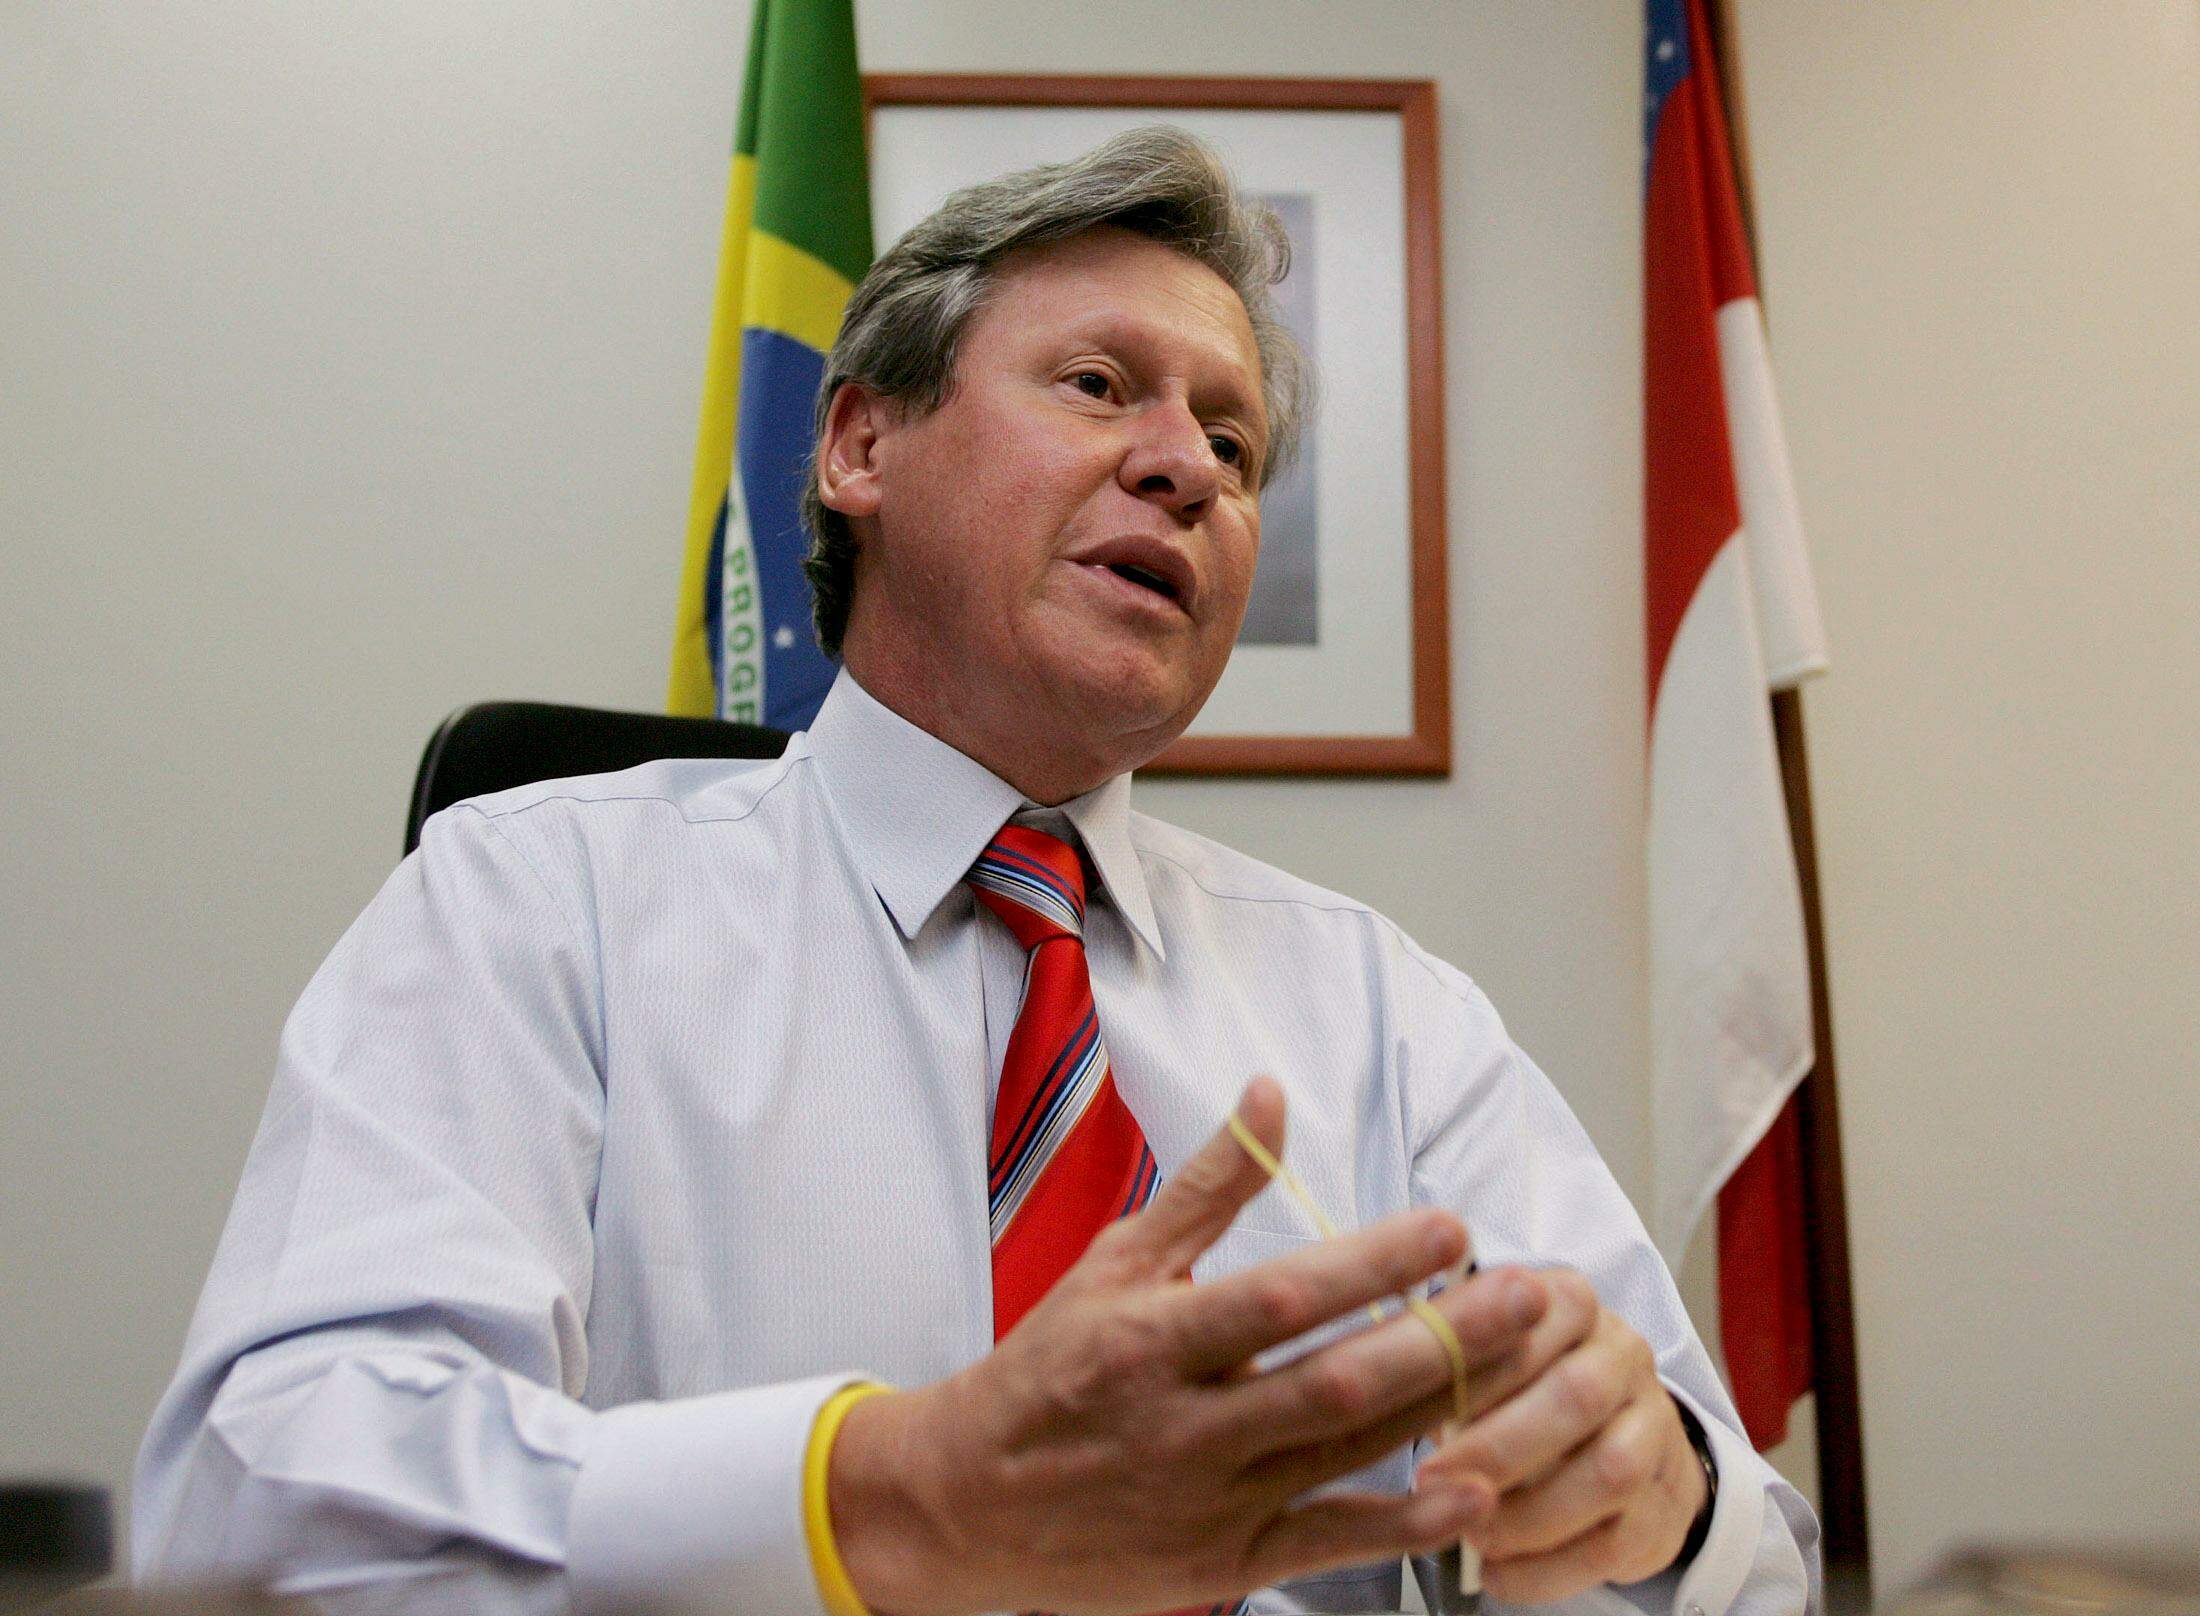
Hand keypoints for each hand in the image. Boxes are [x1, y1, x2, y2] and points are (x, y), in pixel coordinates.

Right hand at [827, 1077, 1563, 1615]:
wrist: (962, 1503)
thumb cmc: (1045, 1370)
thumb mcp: (1112, 1264)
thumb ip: (1206, 1186)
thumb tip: (1270, 1092)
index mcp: (1148, 1341)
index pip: (1280, 1298)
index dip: (1371, 1265)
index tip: (1449, 1229)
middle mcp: (1181, 1426)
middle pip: (1334, 1382)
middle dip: (1441, 1338)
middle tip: (1526, 1293)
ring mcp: (1205, 1502)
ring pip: (1344, 1457)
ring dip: (1442, 1411)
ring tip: (1524, 1361)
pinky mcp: (1221, 1565)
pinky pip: (1327, 1543)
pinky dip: (1404, 1524)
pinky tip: (1473, 1490)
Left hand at [1416, 1274, 1710, 1602]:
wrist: (1622, 1437)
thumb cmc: (1524, 1390)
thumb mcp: (1488, 1357)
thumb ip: (1450, 1365)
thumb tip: (1391, 1398)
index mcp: (1572, 1304)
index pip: (1532, 1318)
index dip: (1476, 1364)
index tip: (1416, 1404)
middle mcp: (1624, 1356)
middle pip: (1577, 1395)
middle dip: (1499, 1445)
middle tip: (1433, 1482)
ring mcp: (1656, 1429)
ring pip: (1609, 1472)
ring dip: (1529, 1514)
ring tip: (1471, 1536)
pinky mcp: (1668, 1503)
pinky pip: (1616, 1543)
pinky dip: (1549, 1569)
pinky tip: (1498, 1574)